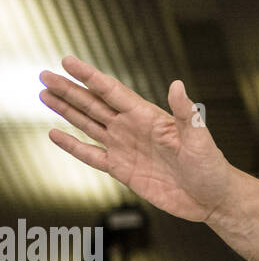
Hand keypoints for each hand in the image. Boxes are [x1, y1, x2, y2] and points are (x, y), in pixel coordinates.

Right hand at [39, 56, 232, 223]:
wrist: (211, 198)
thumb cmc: (211, 167)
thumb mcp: (200, 139)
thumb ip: (185, 113)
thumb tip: (177, 85)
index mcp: (149, 117)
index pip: (113, 92)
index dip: (90, 76)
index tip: (68, 61)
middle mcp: (134, 129)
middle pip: (94, 104)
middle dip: (69, 90)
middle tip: (45, 75)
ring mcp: (126, 148)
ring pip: (89, 124)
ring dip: (67, 111)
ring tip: (45, 95)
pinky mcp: (123, 170)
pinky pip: (92, 155)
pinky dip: (73, 146)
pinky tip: (57, 135)